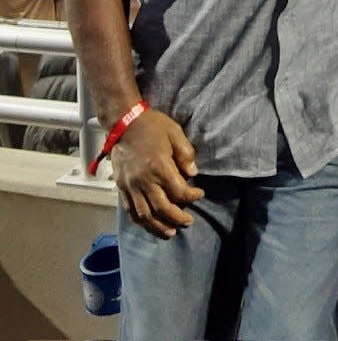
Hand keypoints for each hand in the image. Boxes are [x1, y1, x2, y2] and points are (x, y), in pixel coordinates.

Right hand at [110, 109, 204, 238]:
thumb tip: (193, 173)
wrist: (123, 123)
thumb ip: (185, 154)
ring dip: (158, 227)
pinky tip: (149, 225)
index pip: (178, 191)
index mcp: (159, 167)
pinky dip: (141, 221)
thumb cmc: (152, 126)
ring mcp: (130, 186)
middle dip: (177, 218)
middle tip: (189, 222)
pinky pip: (130, 211)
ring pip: (145, 215)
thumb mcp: (175, 132)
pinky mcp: (121, 188)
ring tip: (171, 232)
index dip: (191, 197)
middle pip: (162, 208)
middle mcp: (144, 181)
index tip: (200, 194)